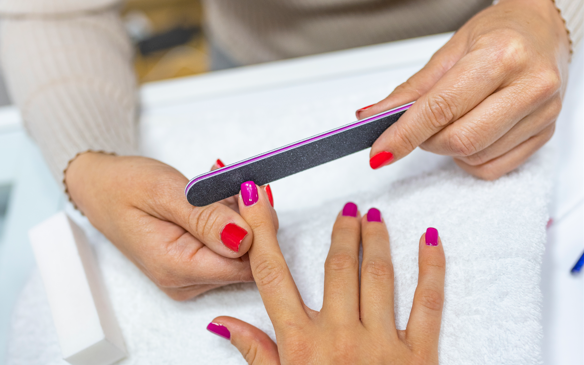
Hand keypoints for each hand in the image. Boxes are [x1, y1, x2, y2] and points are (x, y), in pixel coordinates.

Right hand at [65, 153, 276, 299]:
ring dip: (241, 215)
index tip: (251, 191)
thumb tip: (245, 238)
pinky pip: (230, 246)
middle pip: (248, 260)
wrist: (100, 189)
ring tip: (220, 186)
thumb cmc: (124, 186)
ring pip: (243, 251)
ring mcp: (191, 277)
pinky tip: (217, 198)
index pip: (245, 264)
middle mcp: (186, 282)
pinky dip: (231, 219)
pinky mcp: (195, 266)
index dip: (258, 228)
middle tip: (237, 182)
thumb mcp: (164, 192)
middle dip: (251, 218)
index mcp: (176, 268)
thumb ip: (205, 218)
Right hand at [207, 183, 445, 363]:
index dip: (263, 232)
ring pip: (378, 275)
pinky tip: (430, 240)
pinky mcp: (420, 355)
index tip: (259, 199)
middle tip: (346, 209)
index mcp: (300, 346)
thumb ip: (255, 354)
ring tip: (374, 217)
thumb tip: (223, 324)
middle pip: (336, 266)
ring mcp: (381, 345)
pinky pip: (428, 302)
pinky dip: (432, 267)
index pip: (273, 276)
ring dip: (376, 239)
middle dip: (341, 231)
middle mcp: (339, 338)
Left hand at [359, 0, 570, 179]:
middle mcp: (529, 85)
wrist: (542, 29)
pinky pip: (493, 168)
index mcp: (501, 55)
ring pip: (474, 157)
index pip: (441, 108)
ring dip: (448, 150)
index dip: (404, 135)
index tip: (381, 152)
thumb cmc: (498, 34)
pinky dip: (470, 160)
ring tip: (451, 122)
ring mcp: (543, 113)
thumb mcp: (448, 52)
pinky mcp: (546, 134)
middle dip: (426, 142)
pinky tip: (471, 136)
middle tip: (419, 128)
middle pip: (460, 140)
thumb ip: (410, 91)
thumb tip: (372, 117)